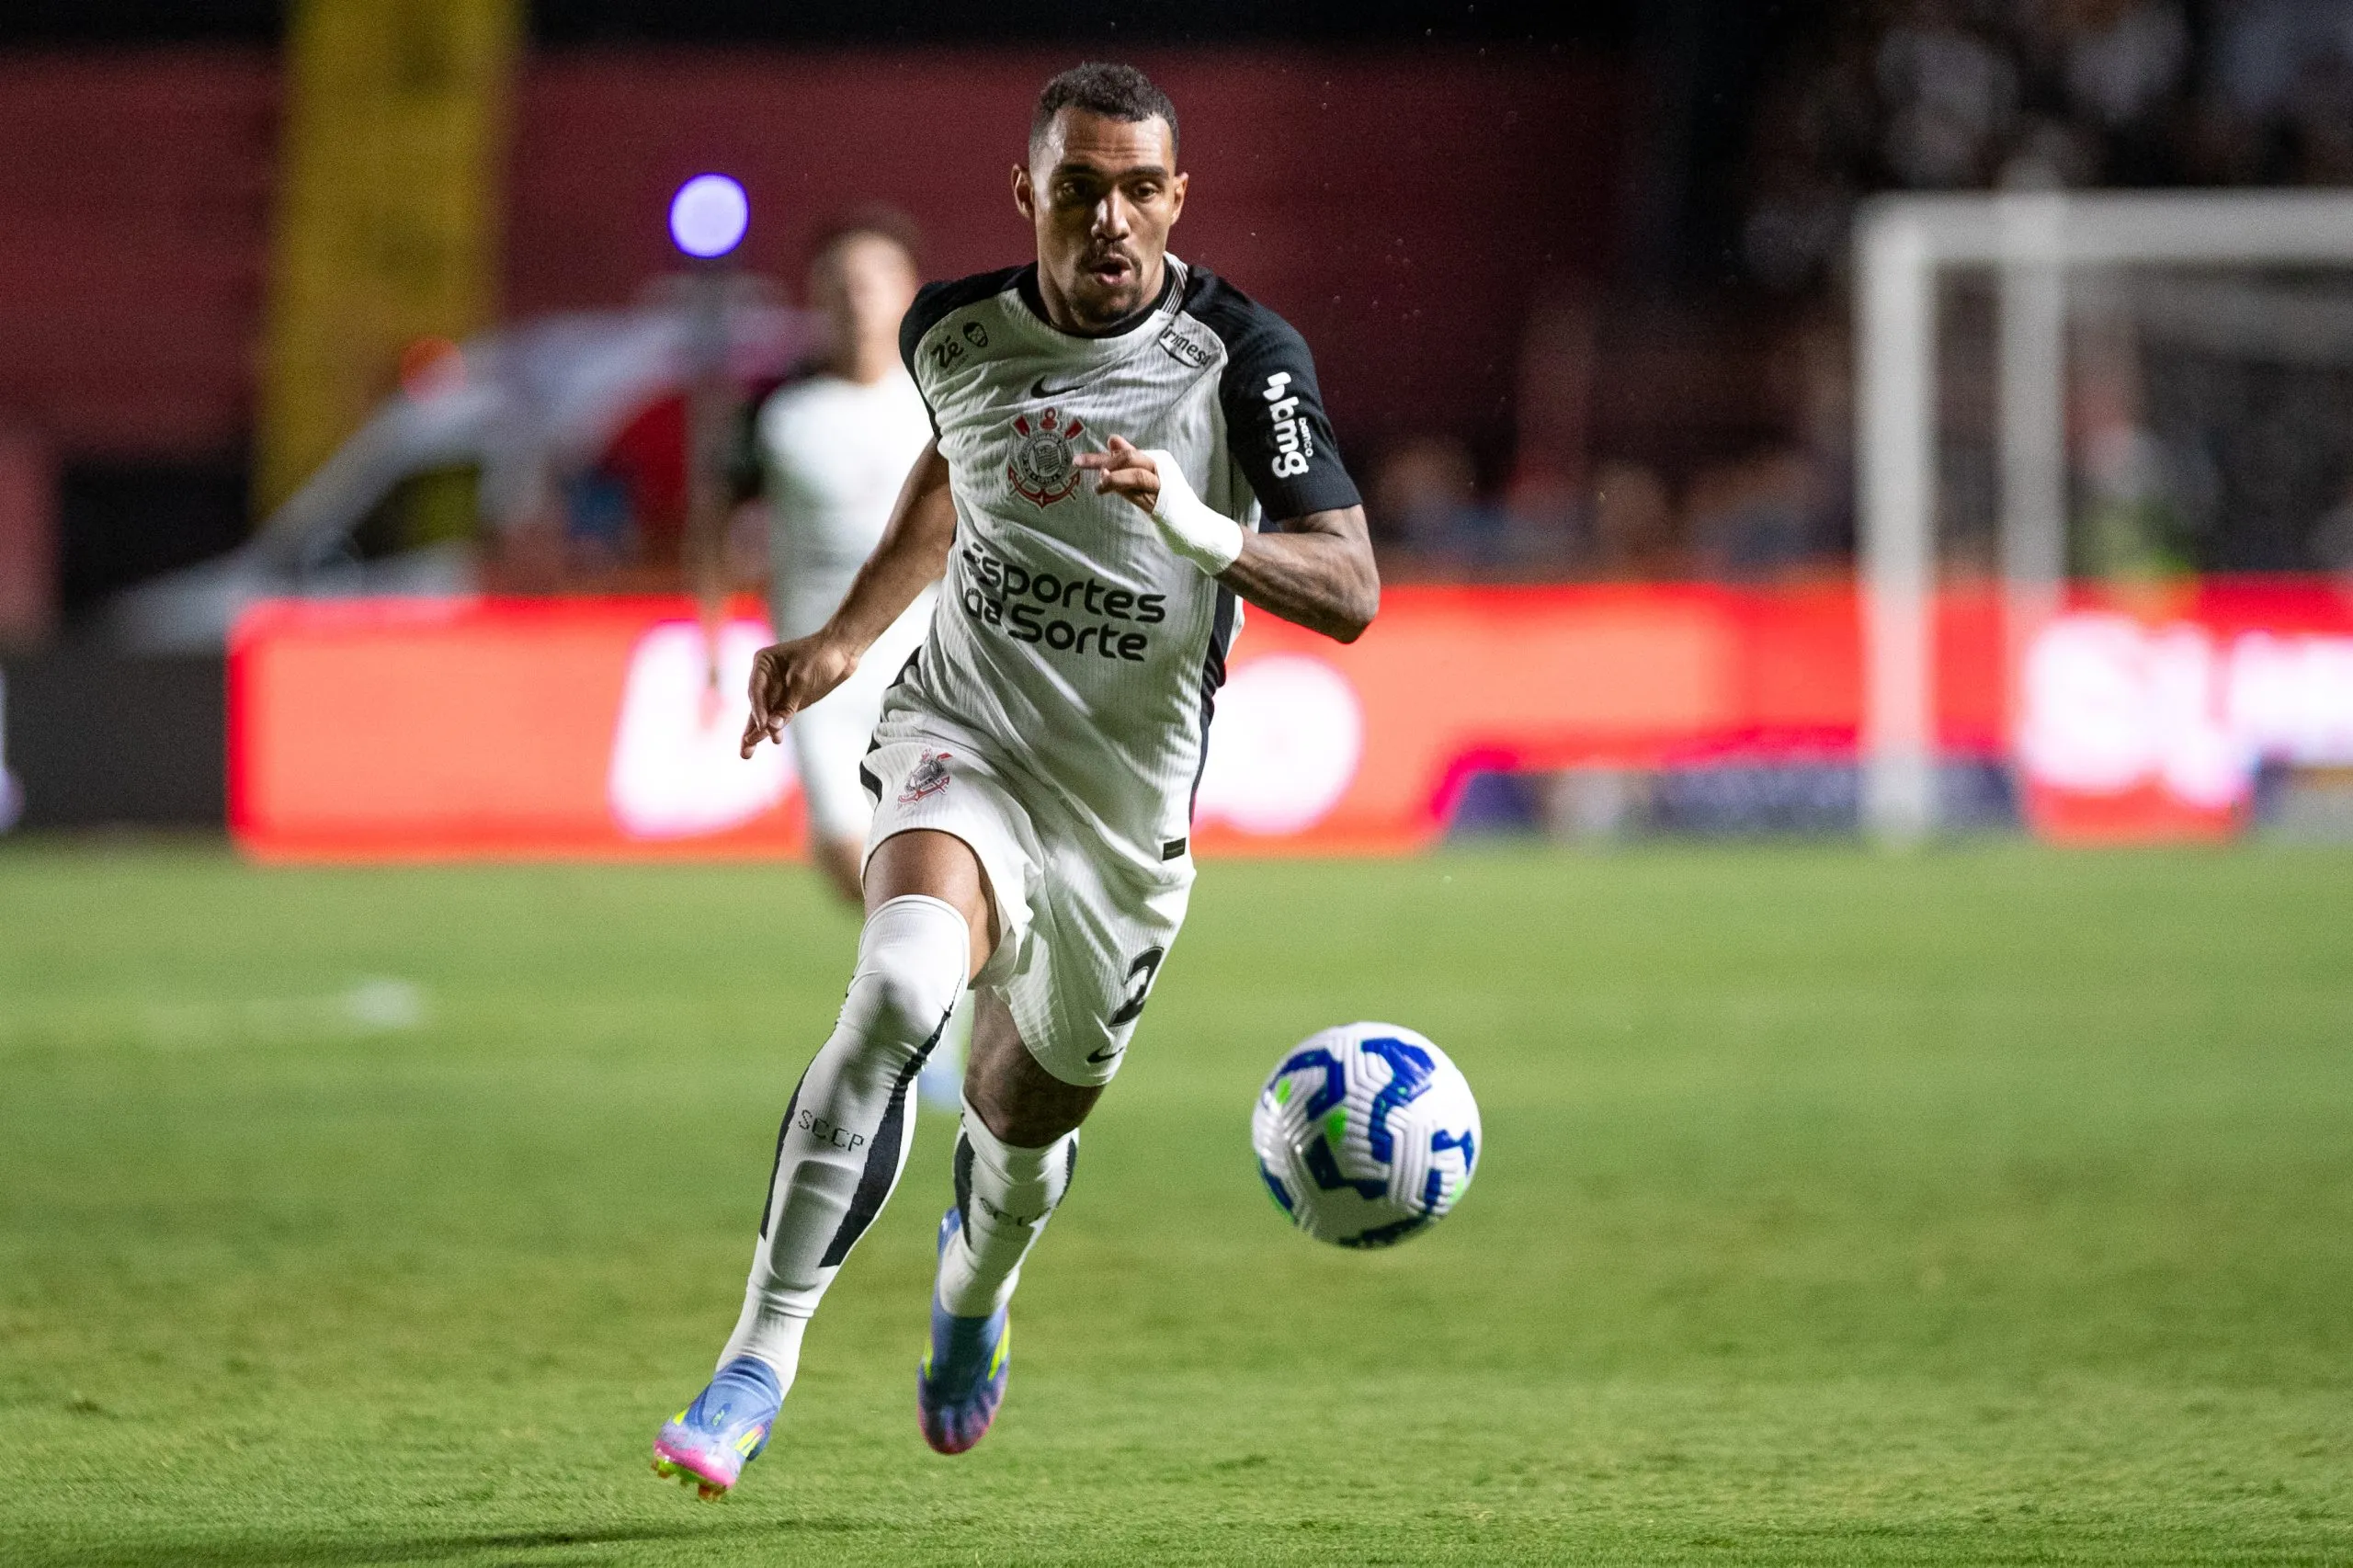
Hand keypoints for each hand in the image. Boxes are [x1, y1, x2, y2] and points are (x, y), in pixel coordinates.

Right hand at [740, 633, 858, 758]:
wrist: (843, 651)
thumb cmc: (821, 655)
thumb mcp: (803, 679)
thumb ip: (787, 704)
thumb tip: (772, 727)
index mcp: (763, 663)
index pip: (756, 690)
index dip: (758, 710)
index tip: (763, 725)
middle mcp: (766, 677)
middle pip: (756, 706)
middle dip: (751, 728)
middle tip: (744, 750)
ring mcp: (777, 690)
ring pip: (765, 715)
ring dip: (759, 734)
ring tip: (747, 753)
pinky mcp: (789, 700)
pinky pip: (779, 717)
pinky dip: (775, 728)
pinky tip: (773, 739)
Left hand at [1074, 435, 1160, 513]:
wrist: (1192, 521)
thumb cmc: (1165, 498)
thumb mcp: (1145, 476)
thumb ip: (1129, 460)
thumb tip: (1112, 440)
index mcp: (1155, 459)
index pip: (1124, 453)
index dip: (1100, 456)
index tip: (1080, 460)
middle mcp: (1159, 468)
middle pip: (1129, 457)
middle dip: (1101, 460)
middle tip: (1079, 464)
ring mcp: (1161, 485)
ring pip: (1136, 474)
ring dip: (1113, 477)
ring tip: (1097, 483)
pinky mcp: (1162, 503)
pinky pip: (1140, 493)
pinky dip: (1123, 488)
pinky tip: (1107, 488)